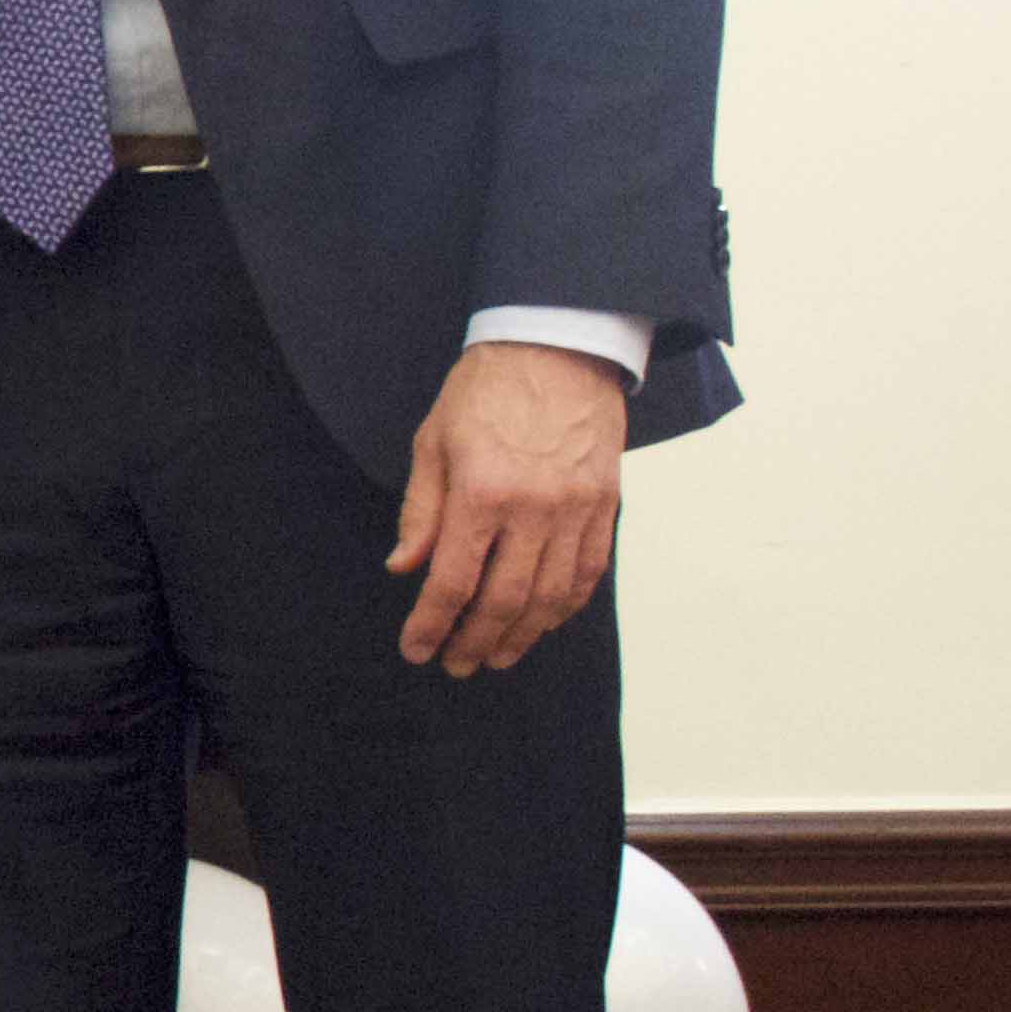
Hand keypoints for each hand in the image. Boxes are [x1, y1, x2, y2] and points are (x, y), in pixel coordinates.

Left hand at [388, 339, 625, 675]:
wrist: (558, 346)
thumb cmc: (485, 390)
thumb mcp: (432, 442)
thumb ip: (420, 512)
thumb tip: (403, 569)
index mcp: (482, 492)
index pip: (453, 580)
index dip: (432, 624)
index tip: (416, 650)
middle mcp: (534, 508)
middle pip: (504, 599)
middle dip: (476, 640)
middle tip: (457, 665)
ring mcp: (577, 509)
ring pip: (552, 595)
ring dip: (523, 634)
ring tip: (498, 656)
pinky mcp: (607, 504)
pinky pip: (589, 571)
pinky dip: (566, 606)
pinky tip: (543, 622)